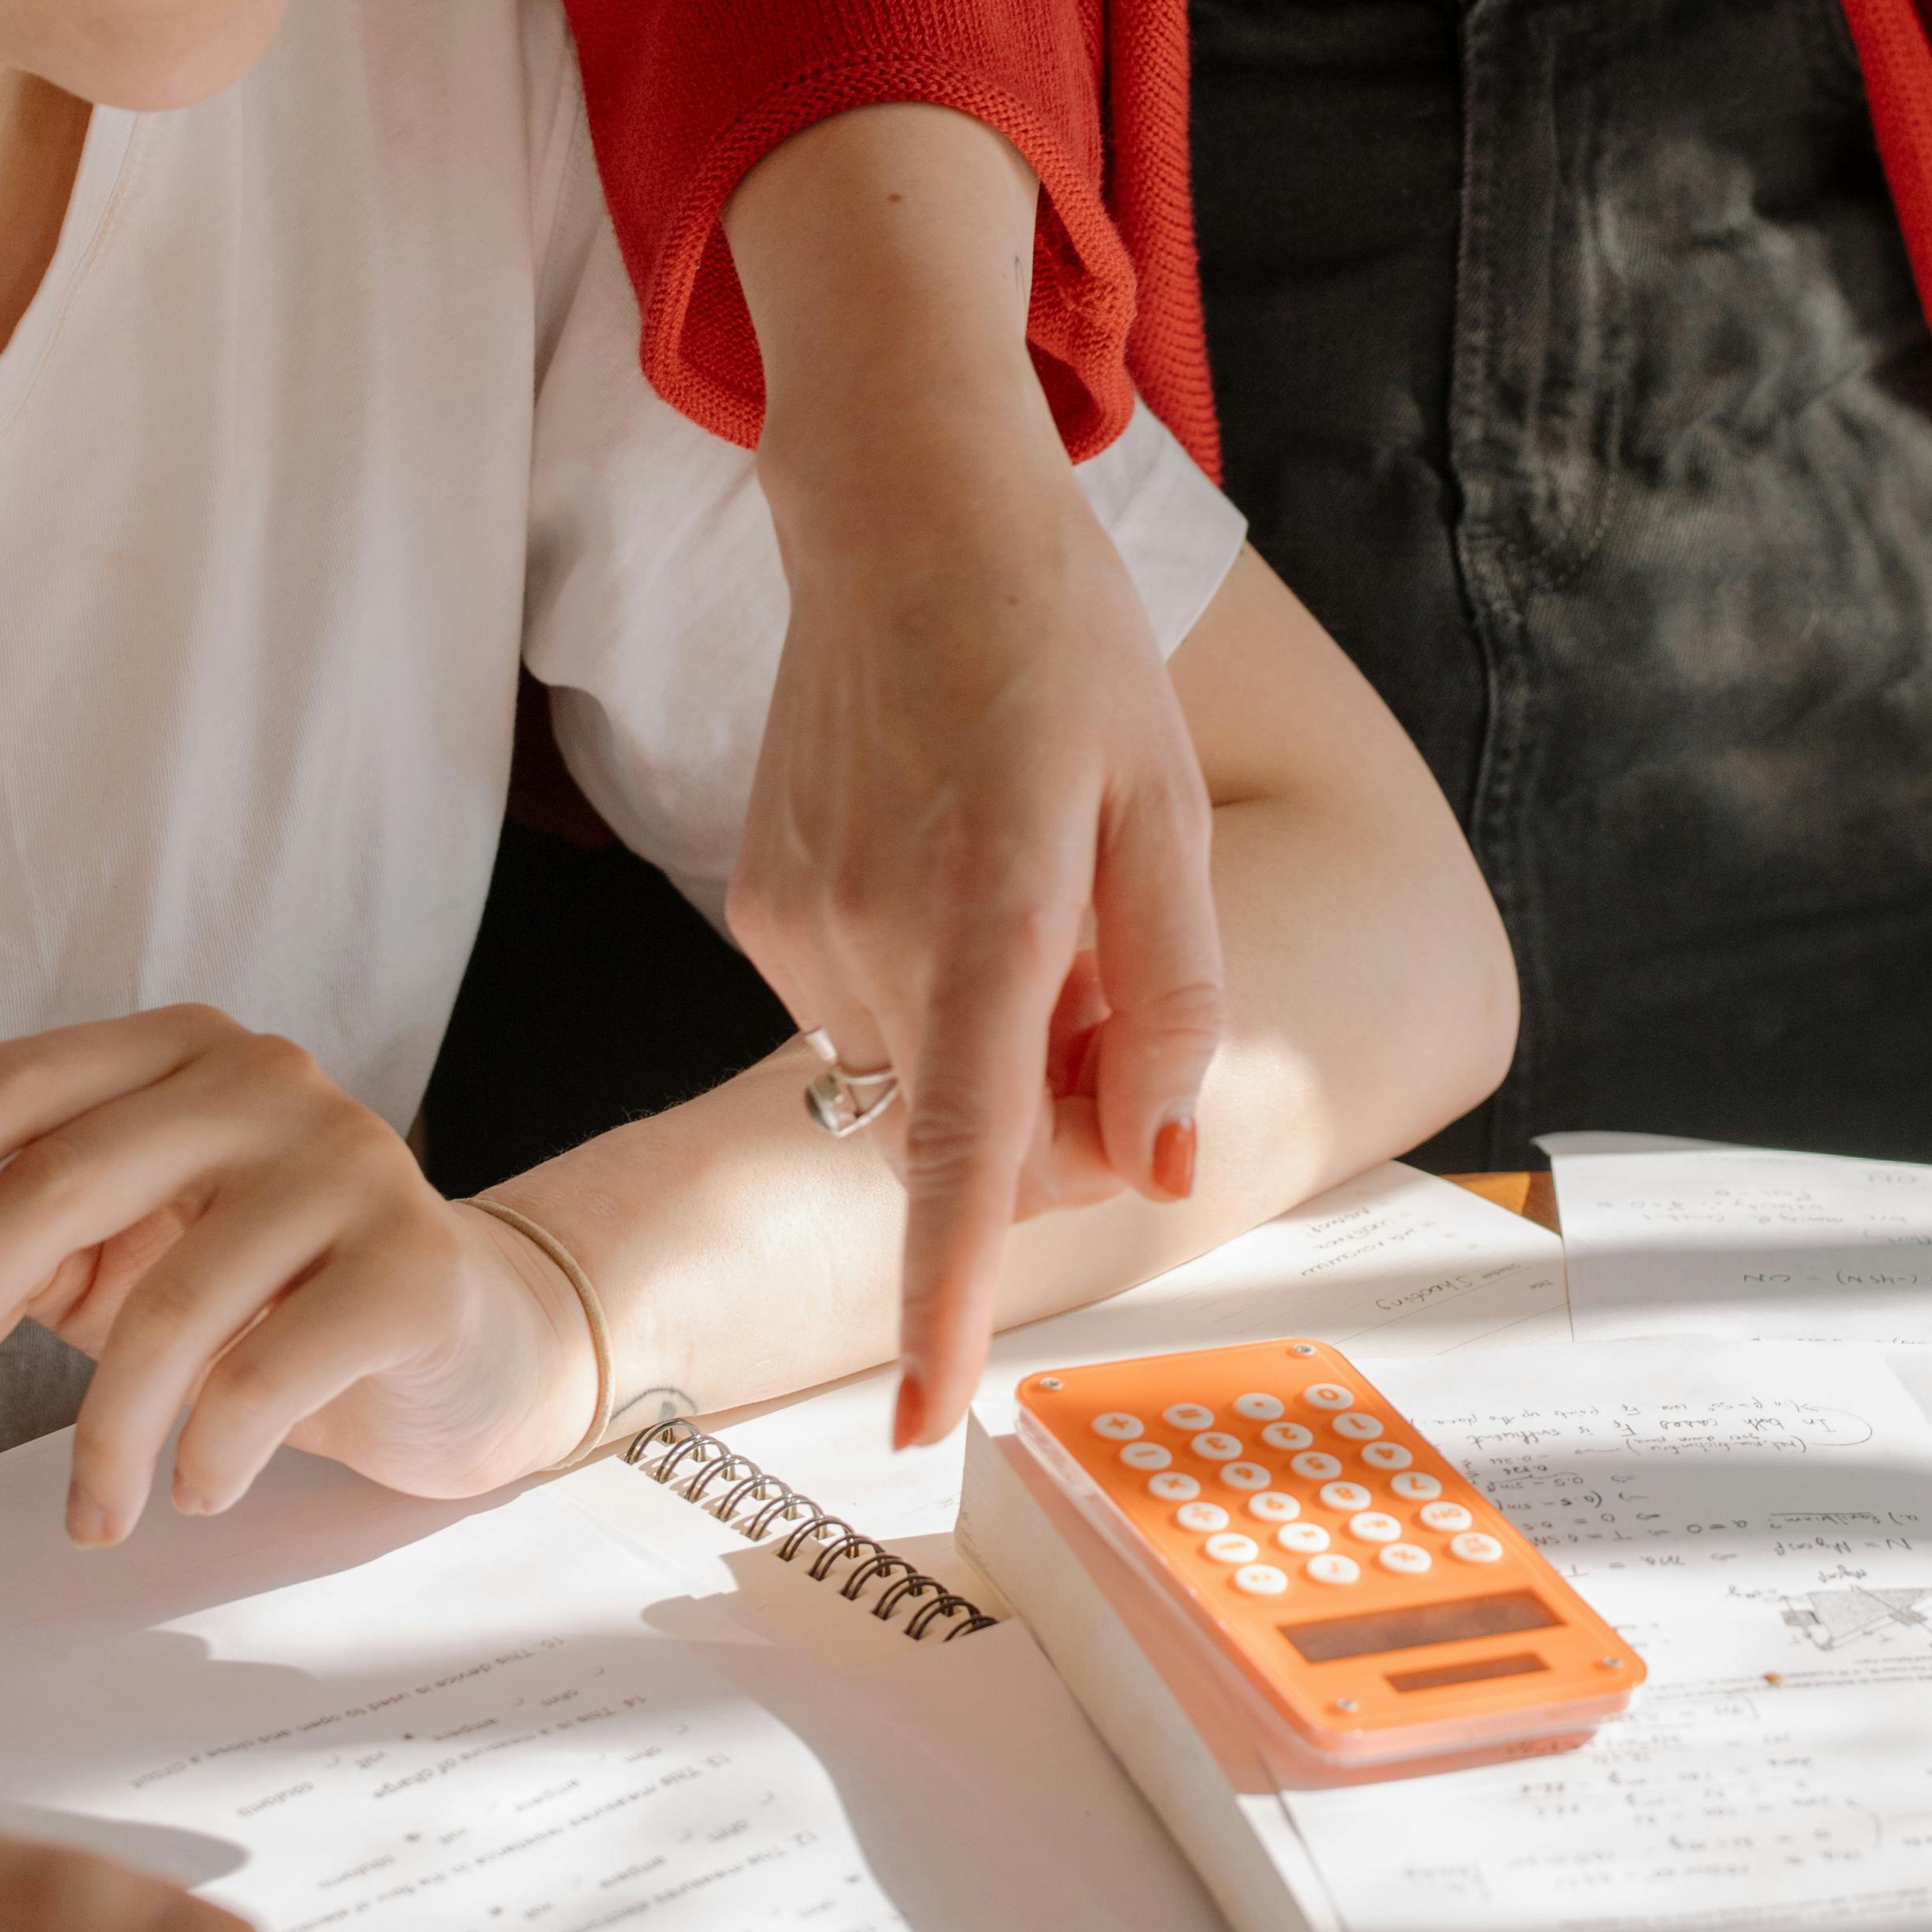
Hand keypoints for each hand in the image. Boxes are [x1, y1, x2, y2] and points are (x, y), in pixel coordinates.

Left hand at [0, 1012, 596, 1541]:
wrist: (471, 1342)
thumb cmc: (275, 1298)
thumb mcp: (138, 1257)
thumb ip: (37, 1248)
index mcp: (183, 1054)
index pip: (18, 1080)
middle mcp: (265, 1080)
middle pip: (62, 1182)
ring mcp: (349, 1160)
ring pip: (167, 1304)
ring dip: (101, 1438)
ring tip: (91, 1516)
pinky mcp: (413, 1262)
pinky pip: (266, 1373)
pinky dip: (209, 1450)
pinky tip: (200, 1484)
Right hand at [735, 392, 1226, 1447]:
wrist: (900, 513)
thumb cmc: (1059, 647)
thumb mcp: (1166, 812)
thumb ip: (1170, 997)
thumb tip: (1158, 1165)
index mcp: (987, 913)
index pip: (958, 1156)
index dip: (944, 1298)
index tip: (927, 1418)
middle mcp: (869, 937)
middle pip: (976, 1139)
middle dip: (1061, 1120)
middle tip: (1120, 983)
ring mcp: (797, 925)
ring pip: (921, 1081)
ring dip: (997, 1047)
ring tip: (1036, 891)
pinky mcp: (761, 907)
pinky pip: (869, 1014)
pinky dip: (933, 991)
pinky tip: (958, 860)